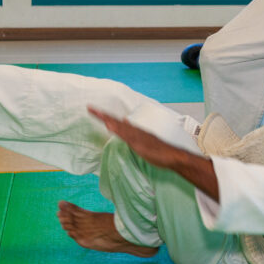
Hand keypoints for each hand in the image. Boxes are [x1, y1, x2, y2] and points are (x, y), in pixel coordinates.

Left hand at [88, 105, 220, 199]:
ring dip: (107, 119)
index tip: (94, 111)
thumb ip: (133, 133)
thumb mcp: (144, 141)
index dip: (106, 117)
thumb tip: (124, 121)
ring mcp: (137, 136)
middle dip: (102, 115)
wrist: (173, 156)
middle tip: (89, 108)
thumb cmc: (159, 151)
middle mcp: (135, 130)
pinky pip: (126, 135)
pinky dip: (118, 129)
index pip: (117, 122)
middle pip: (115, 121)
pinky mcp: (139, 143)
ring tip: (96, 113)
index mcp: (135, 130)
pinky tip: (110, 126)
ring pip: (119, 126)